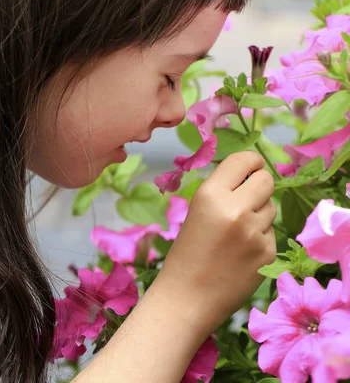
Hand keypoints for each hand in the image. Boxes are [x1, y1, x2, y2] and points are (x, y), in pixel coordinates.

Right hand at [156, 151, 276, 338]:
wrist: (187, 298)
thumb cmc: (188, 252)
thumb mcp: (198, 210)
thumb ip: (224, 190)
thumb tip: (252, 173)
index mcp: (211, 194)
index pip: (243, 161)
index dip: (252, 160)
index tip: (253, 165)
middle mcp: (235, 209)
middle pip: (266, 180)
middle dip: (260, 183)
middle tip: (250, 194)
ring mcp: (254, 233)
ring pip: (271, 206)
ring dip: (260, 212)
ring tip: (238, 231)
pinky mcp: (267, 254)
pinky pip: (271, 232)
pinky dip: (260, 238)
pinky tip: (242, 252)